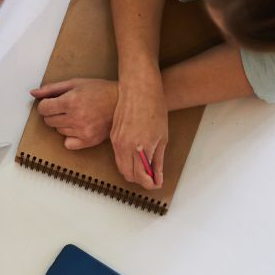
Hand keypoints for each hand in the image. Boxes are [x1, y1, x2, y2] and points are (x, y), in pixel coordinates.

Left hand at [30, 78, 116, 150]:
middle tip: (67, 107)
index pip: (43, 109)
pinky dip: (70, 137)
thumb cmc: (99, 90)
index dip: (46, 104)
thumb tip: (33, 93)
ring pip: (58, 130)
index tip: (53, 102)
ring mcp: (82, 131)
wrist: (122, 103)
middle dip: (54, 113)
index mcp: (71, 101)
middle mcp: (76, 117)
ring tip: (77, 114)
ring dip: (63, 123)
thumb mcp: (75, 83)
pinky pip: (68, 143)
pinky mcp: (89, 140)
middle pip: (49, 120)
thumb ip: (52, 89)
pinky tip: (80, 127)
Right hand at [110, 73, 167, 189]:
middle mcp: (124, 147)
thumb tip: (157, 177)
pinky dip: (126, 161)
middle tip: (151, 176)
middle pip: (128, 175)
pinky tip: (136, 155)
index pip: (141, 176)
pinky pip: (117, 156)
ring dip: (132, 170)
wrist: (139, 90)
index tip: (156, 183)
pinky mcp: (112, 136)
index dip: (150, 183)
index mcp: (140, 148)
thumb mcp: (162, 138)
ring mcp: (116, 141)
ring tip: (145, 166)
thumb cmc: (154, 109)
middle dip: (140, 179)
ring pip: (121, 167)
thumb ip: (158, 160)